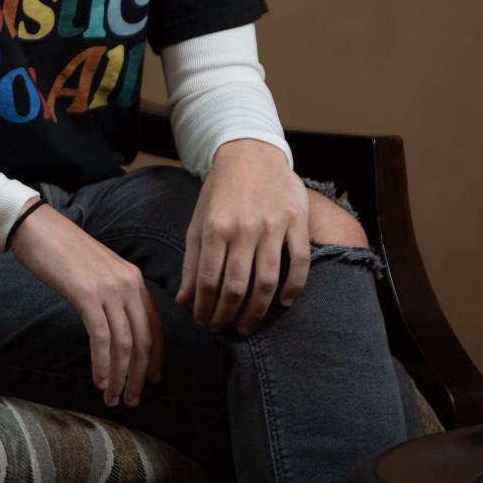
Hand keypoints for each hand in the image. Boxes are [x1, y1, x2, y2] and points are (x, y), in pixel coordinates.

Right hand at [8, 202, 164, 408]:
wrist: (39, 228)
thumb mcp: (99, 272)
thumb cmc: (64, 252)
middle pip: (144, 339)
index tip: (152, 380)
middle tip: (132, 400)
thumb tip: (117, 329)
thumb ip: (113, 295)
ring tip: (114, 399)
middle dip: (139, 374)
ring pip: (125, 343)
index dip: (156, 357)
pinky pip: (101, 338)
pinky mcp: (87, 295)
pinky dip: (103, 365)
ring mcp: (109, 289)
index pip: (155, 325)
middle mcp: (128, 283)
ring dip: (120, 376)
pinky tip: (99, 382)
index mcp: (134, 278)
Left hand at [175, 139, 309, 335]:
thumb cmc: (221, 191)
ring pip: (266, 281)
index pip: (208, 280)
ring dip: (257, 311)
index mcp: (214, 227)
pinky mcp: (296, 220)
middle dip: (227, 316)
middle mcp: (242, 227)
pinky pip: (298, 262)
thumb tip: (183, 301)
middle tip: (224, 330)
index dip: (205, 308)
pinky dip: (293, 287)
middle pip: (235, 286)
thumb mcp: (199, 220)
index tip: (204, 324)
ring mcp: (272, 224)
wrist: (250, 152)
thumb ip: (191, 261)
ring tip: (248, 326)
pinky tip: (283, 303)